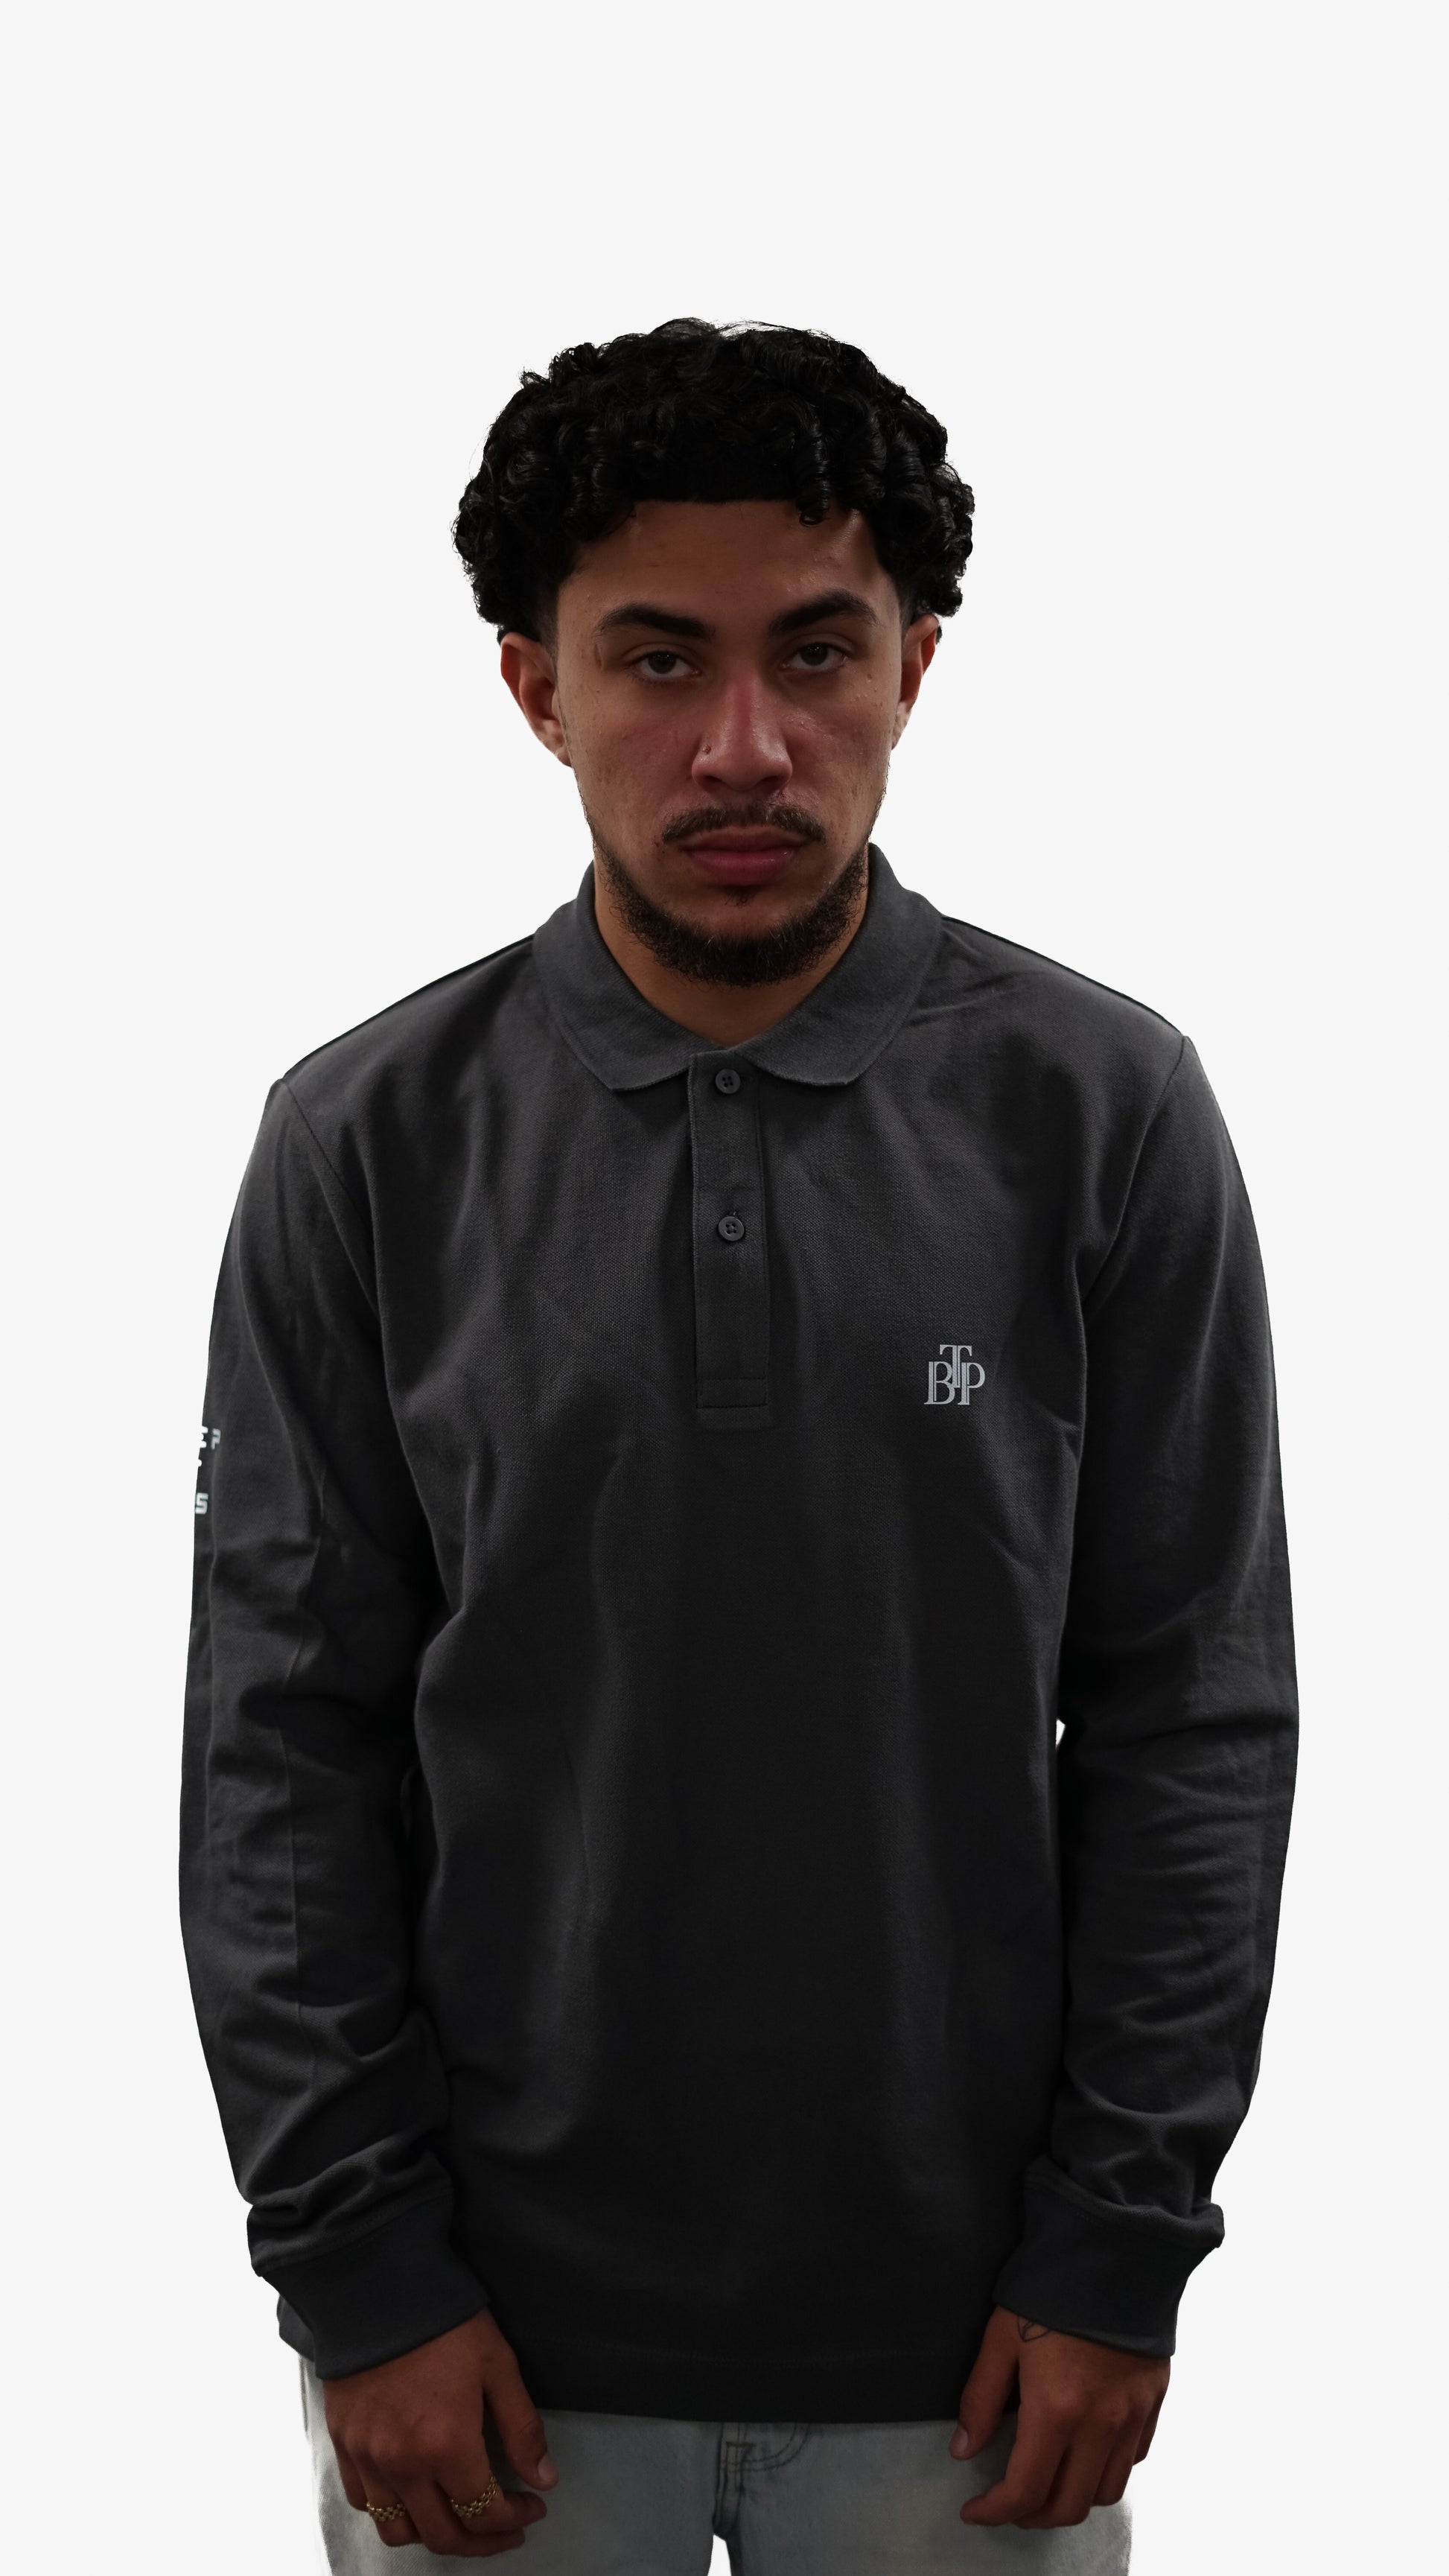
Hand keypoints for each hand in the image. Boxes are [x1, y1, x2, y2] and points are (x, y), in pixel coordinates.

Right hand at [322, 2309, 556, 2556]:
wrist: (377, 2288)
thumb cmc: (444, 2323)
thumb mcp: (498, 2366)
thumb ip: (522, 2428)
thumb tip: (544, 2480)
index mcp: (447, 2446)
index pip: (483, 2512)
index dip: (513, 2519)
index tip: (532, 2506)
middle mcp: (404, 2466)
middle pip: (444, 2535)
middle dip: (483, 2540)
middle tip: (506, 2526)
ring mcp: (368, 2460)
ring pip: (399, 2532)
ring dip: (436, 2535)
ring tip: (460, 2518)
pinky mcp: (344, 2446)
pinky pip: (364, 2503)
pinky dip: (392, 2512)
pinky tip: (414, 2494)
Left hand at [950, 2305, 1167, 2530]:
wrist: (1113, 2250)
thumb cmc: (1050, 2289)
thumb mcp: (1001, 2338)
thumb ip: (981, 2399)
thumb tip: (963, 2450)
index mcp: (1056, 2411)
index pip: (1025, 2490)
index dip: (995, 2511)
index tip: (974, 2509)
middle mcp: (1100, 2426)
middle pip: (1069, 2506)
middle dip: (1032, 2515)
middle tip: (1008, 2503)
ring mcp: (1132, 2416)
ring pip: (1107, 2491)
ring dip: (1072, 2498)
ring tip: (1047, 2482)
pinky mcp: (1154, 2400)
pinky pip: (1133, 2459)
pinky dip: (1106, 2469)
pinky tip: (1085, 2451)